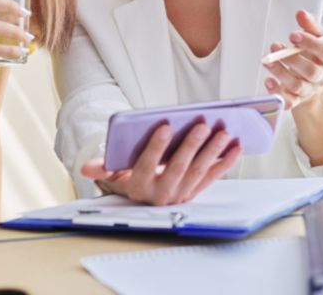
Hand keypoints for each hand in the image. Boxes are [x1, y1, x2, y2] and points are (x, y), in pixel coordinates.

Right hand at [80, 123, 243, 205]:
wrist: (143, 197)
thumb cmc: (128, 176)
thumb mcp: (113, 174)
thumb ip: (102, 168)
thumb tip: (86, 168)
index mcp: (139, 186)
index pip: (147, 165)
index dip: (156, 147)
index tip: (166, 126)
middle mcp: (161, 194)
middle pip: (177, 168)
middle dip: (190, 146)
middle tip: (201, 125)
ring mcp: (181, 194)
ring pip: (198, 172)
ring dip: (212, 152)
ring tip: (223, 133)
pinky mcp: (196, 191)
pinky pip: (213, 177)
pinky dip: (225, 162)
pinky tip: (236, 147)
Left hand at [263, 10, 322, 110]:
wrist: (312, 84)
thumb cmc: (312, 56)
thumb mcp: (315, 39)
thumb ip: (310, 25)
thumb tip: (302, 13)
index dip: (310, 43)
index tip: (292, 34)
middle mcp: (321, 77)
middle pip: (311, 72)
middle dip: (292, 59)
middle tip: (275, 46)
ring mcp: (309, 90)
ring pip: (297, 85)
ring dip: (280, 73)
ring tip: (267, 60)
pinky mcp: (296, 100)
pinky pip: (288, 101)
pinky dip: (277, 93)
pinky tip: (268, 81)